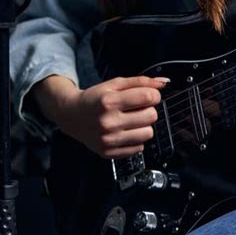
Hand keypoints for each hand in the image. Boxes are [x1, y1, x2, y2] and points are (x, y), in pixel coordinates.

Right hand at [39, 75, 168, 158]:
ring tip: (132, 120)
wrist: (72, 115)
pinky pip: (139, 148)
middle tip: (137, 108)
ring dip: (144, 125)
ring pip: (148, 134)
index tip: (148, 95)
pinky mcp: (109, 153)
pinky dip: (136, 139)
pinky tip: (125, 131)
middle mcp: (108, 122)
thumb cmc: (95, 98)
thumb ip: (141, 81)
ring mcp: (108, 140)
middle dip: (149, 109)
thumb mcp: (115, 83)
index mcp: (109, 101)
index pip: (147, 97)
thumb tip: (163, 82)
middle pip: (151, 116)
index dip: (153, 94)